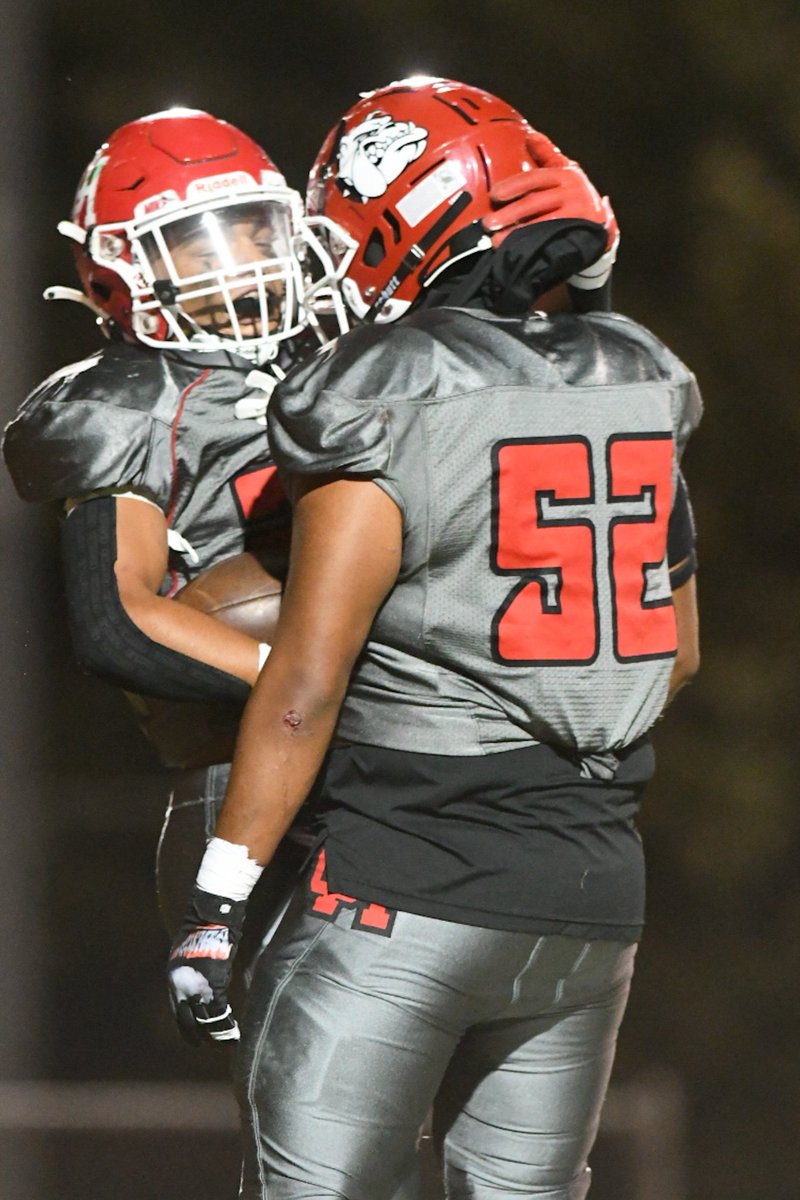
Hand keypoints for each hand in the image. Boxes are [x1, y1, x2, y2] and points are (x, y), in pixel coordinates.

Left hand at [167, 886, 246, 1045]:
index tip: (195, 1038)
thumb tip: (199, 981)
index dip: (187, 1028)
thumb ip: (191, 972)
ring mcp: (196, 989)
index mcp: (174, 980)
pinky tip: (235, 1033)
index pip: (178, 1013)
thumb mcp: (187, 954)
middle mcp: (180, 989)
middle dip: (199, 1037)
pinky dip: (226, 1027)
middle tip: (210, 1046)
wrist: (208, 918)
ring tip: (227, 1044)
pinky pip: (218, 1015)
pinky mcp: (214, 987)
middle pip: (187, 1022)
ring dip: (216, 1036)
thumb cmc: (201, 930)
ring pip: (204, 1023)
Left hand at [483, 131, 618, 287]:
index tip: (494, 195)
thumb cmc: (575, 195)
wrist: (602, 223)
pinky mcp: (577, 234)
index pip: (534, 179)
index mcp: (565, 174)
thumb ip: (547, 155)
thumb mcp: (566, 171)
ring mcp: (575, 215)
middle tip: (488, 223)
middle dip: (509, 213)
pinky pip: (549, 239)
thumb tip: (529, 135)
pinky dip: (531, 244)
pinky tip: (515, 249)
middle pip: (535, 202)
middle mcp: (572, 193)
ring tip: (495, 240)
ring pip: (540, 224)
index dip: (512, 186)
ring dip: (516, 233)